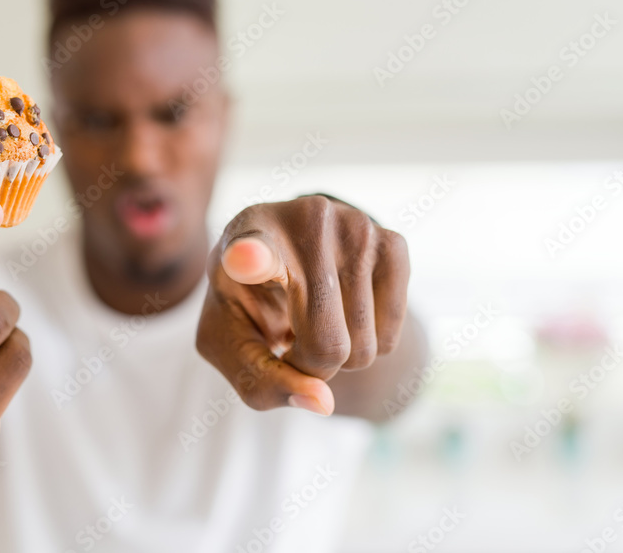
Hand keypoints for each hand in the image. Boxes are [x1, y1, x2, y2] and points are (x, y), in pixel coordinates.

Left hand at [196, 196, 409, 414]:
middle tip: (290, 338)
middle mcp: (304, 220)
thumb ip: (260, 381)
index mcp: (246, 236)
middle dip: (309, 365)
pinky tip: (344, 311)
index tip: (242, 257)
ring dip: (340, 357)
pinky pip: (391, 337)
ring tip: (314, 319)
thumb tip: (324, 403)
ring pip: (365, 348)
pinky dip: (369, 344)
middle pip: (326, 344)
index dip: (248, 258)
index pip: (250, 249)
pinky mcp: (393, 242)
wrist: (287, 253)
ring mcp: (356, 226)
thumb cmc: (248, 303)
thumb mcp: (229, 342)